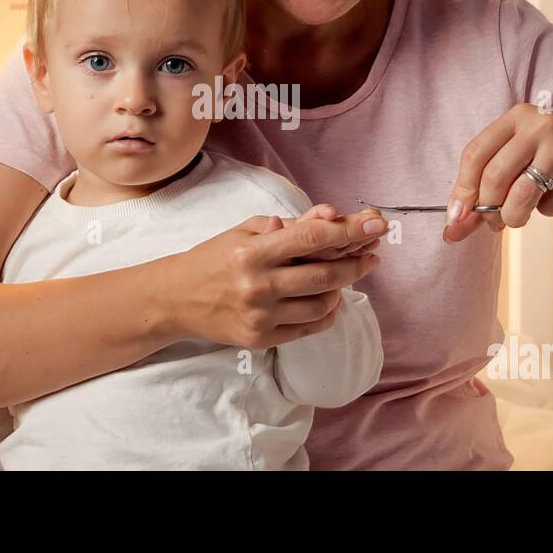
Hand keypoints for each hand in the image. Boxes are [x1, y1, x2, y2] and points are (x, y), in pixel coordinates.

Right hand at [170, 209, 387, 348]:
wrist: (175, 298)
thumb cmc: (214, 257)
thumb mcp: (245, 230)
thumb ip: (290, 225)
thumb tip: (331, 214)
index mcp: (253, 251)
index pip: (311, 238)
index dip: (349, 230)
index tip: (377, 224)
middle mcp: (258, 285)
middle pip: (325, 276)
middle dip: (357, 263)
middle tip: (372, 253)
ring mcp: (261, 316)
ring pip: (323, 304)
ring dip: (342, 288)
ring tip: (344, 275)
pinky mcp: (261, 338)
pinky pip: (311, 327)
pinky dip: (328, 311)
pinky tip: (329, 298)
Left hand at [442, 103, 552, 243]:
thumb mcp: (522, 160)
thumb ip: (488, 187)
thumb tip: (453, 228)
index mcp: (515, 118)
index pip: (475, 153)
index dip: (461, 189)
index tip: (455, 218)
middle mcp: (537, 124)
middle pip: (494, 175)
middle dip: (487, 209)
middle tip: (492, 224)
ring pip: (521, 193)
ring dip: (513, 216)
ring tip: (517, 220)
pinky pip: (551, 203)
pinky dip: (547, 210)